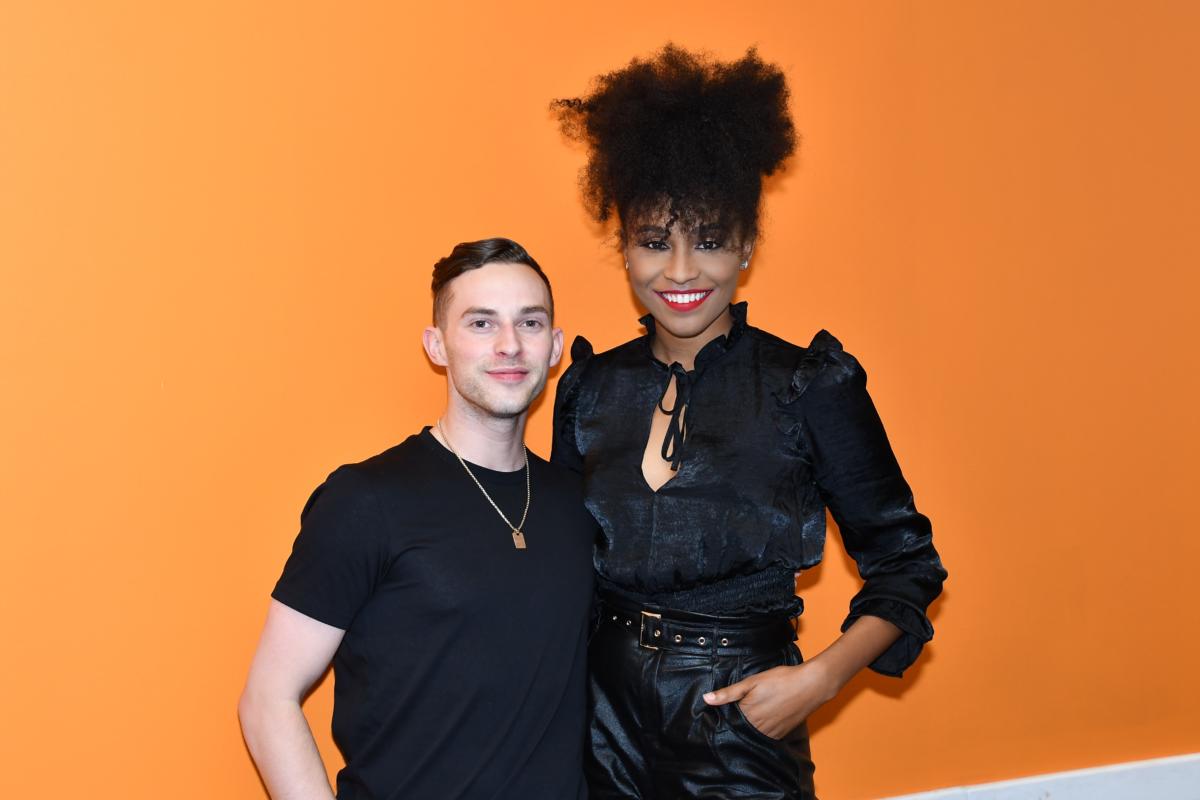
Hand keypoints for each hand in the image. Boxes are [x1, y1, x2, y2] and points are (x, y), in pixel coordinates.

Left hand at [703, 659, 839, 738]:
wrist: (811, 685)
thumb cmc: (781, 680)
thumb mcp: (751, 682)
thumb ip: (728, 693)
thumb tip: (706, 699)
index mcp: (747, 716)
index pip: (727, 721)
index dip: (721, 716)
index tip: (715, 712)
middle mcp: (758, 729)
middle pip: (738, 730)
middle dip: (733, 723)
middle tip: (730, 712)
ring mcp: (770, 734)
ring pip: (751, 734)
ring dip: (746, 728)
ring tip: (748, 714)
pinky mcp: (781, 735)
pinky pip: (764, 737)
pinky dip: (759, 731)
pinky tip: (760, 719)